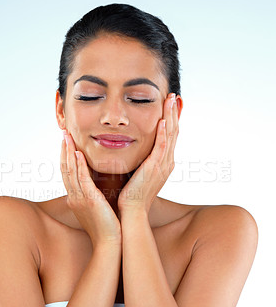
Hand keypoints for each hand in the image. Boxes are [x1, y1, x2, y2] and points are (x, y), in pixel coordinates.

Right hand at [60, 130, 121, 246]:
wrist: (109, 241)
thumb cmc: (105, 225)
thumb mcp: (95, 207)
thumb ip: (93, 194)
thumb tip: (96, 186)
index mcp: (75, 197)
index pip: (67, 173)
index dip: (66, 156)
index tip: (66, 142)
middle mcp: (74, 196)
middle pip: (65, 169)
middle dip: (64, 150)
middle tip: (64, 133)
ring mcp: (80, 198)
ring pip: (71, 171)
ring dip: (69, 153)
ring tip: (68, 138)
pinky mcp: (89, 200)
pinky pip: (82, 179)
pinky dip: (79, 166)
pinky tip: (79, 154)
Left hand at [117, 93, 178, 214]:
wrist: (131, 211)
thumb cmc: (131, 194)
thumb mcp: (139, 173)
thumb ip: (141, 160)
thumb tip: (137, 151)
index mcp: (163, 163)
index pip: (170, 136)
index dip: (171, 119)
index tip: (169, 105)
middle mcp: (166, 162)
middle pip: (173, 132)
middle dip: (173, 113)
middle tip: (173, 96)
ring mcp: (162, 165)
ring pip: (170, 136)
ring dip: (171, 117)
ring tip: (170, 100)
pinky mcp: (154, 169)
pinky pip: (161, 148)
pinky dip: (163, 134)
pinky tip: (163, 121)